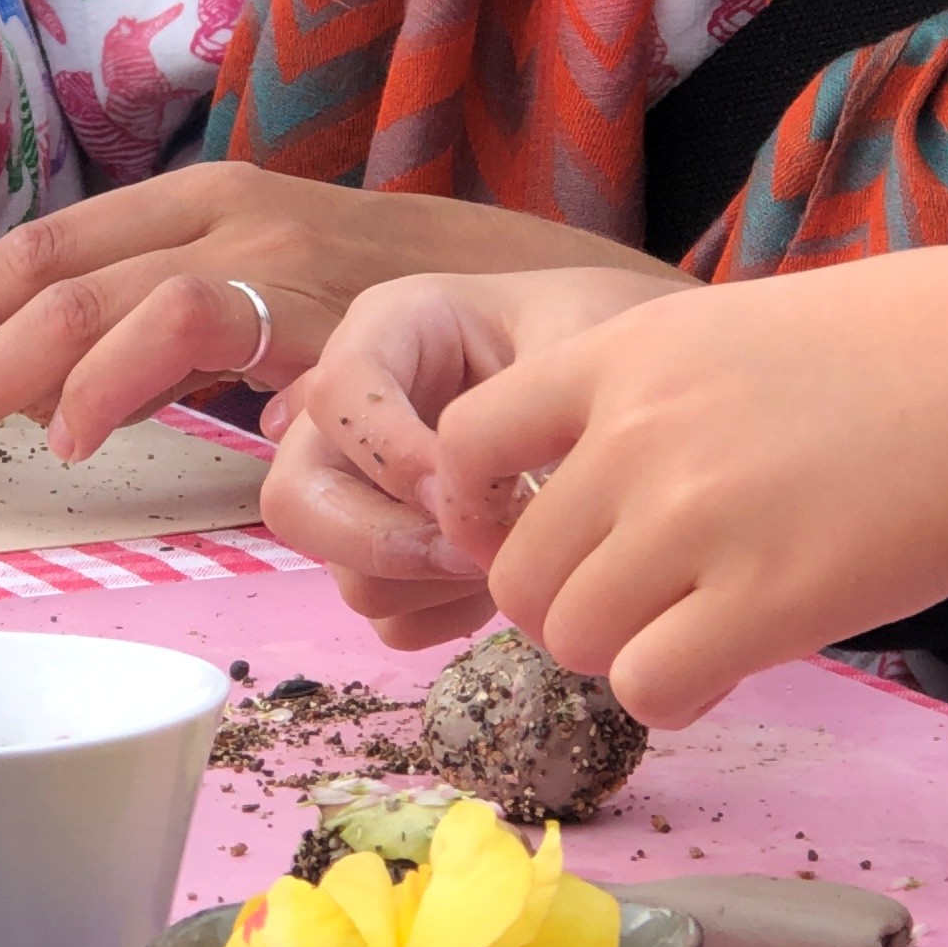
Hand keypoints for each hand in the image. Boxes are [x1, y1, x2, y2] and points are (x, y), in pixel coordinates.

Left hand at [0, 172, 656, 464]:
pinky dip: (106, 378)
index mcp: (205, 202)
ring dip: (3, 364)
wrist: (546, 309)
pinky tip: (69, 436)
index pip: (51, 240)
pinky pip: (178, 322)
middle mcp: (226, 206)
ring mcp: (264, 248)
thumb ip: (183, 339)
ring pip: (93, 289)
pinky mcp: (302, 299)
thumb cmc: (405, 325)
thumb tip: (72, 394)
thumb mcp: (275, 309)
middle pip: (50, 260)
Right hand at [262, 269, 684, 645]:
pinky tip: (503, 584)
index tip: (463, 487)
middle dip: (380, 541)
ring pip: (344, 572)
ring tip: (514, 558)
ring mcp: (367, 492)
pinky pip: (387, 616)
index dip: (389, 450)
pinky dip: (443, 617)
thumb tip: (473, 515)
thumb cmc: (608, 338)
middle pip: (296, 500)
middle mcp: (354, 414)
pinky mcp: (395, 554)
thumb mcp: (581, 338)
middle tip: (473, 554)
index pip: (340, 391)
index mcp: (390, 329)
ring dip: (427, 585)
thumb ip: (523, 411)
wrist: (650, 378)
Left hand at [434, 247, 947, 721]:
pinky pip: (649, 688)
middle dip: (567, 604)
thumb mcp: (720, 335)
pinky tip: (729, 658)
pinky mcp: (763, 601)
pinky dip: (676, 691)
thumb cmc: (873, 364)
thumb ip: (629, 410)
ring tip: (695, 623)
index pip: (464, 442)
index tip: (539, 533)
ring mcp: (695, 520)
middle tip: (642, 599)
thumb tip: (567, 520)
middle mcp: (636, 436)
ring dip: (621, 651)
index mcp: (618, 358)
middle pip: (516, 573)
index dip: (479, 508)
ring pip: (571, 640)